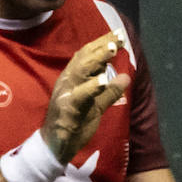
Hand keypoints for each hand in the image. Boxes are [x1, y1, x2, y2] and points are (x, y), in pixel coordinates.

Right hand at [41, 30, 131, 161]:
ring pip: (80, 72)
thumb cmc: (73, 124)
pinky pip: (80, 97)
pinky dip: (91, 87)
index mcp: (72, 79)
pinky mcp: (67, 109)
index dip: (101, 44)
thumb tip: (126, 77)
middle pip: (83, 59)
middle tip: (118, 37)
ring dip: (97, 60)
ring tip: (112, 50)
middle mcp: (66, 82)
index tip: (118, 34)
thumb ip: (109, 92)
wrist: (54, 146)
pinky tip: (103, 80)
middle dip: (101, 47)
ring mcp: (65, 95)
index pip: (86, 56)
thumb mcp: (96, 106)